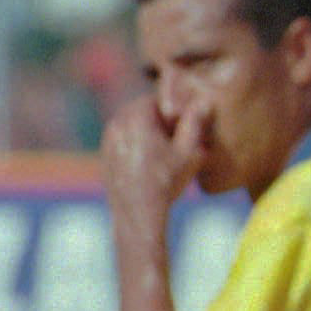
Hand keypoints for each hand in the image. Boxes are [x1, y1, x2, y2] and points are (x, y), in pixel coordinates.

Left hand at [101, 96, 207, 230]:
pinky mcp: (106, 153)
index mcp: (137, 116)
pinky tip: (151, 163)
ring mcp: (109, 138)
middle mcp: (118, 122)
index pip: (157, 99)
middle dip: (160, 119)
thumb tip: (204, 101)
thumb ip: (195, 123)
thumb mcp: (190, 152)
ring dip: (148, 131)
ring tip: (165, 152)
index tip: (185, 126)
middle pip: (143, 110)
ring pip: (132, 124)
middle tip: (177, 139)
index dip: (174, 110)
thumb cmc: (166, 181)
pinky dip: (137, 144)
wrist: (137, 211)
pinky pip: (124, 139)